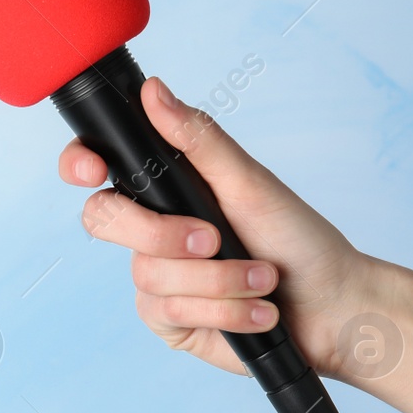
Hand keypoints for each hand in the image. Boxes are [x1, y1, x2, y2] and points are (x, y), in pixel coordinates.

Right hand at [59, 77, 376, 379]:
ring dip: (218, 281)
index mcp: (165, 188)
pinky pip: (170, 312)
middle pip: (106, 221)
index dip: (79, 164)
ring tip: (262, 280)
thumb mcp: (250, 182)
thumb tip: (154, 90)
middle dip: (164, 235)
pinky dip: (223, 312)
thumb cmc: (298, 240)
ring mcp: (156, 279)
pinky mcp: (170, 322)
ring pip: (148, 275)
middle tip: (214, 238)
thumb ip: (197, 139)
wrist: (334, 310)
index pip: (97, 167)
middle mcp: (152, 232)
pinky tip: (256, 314)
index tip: (92, 172)